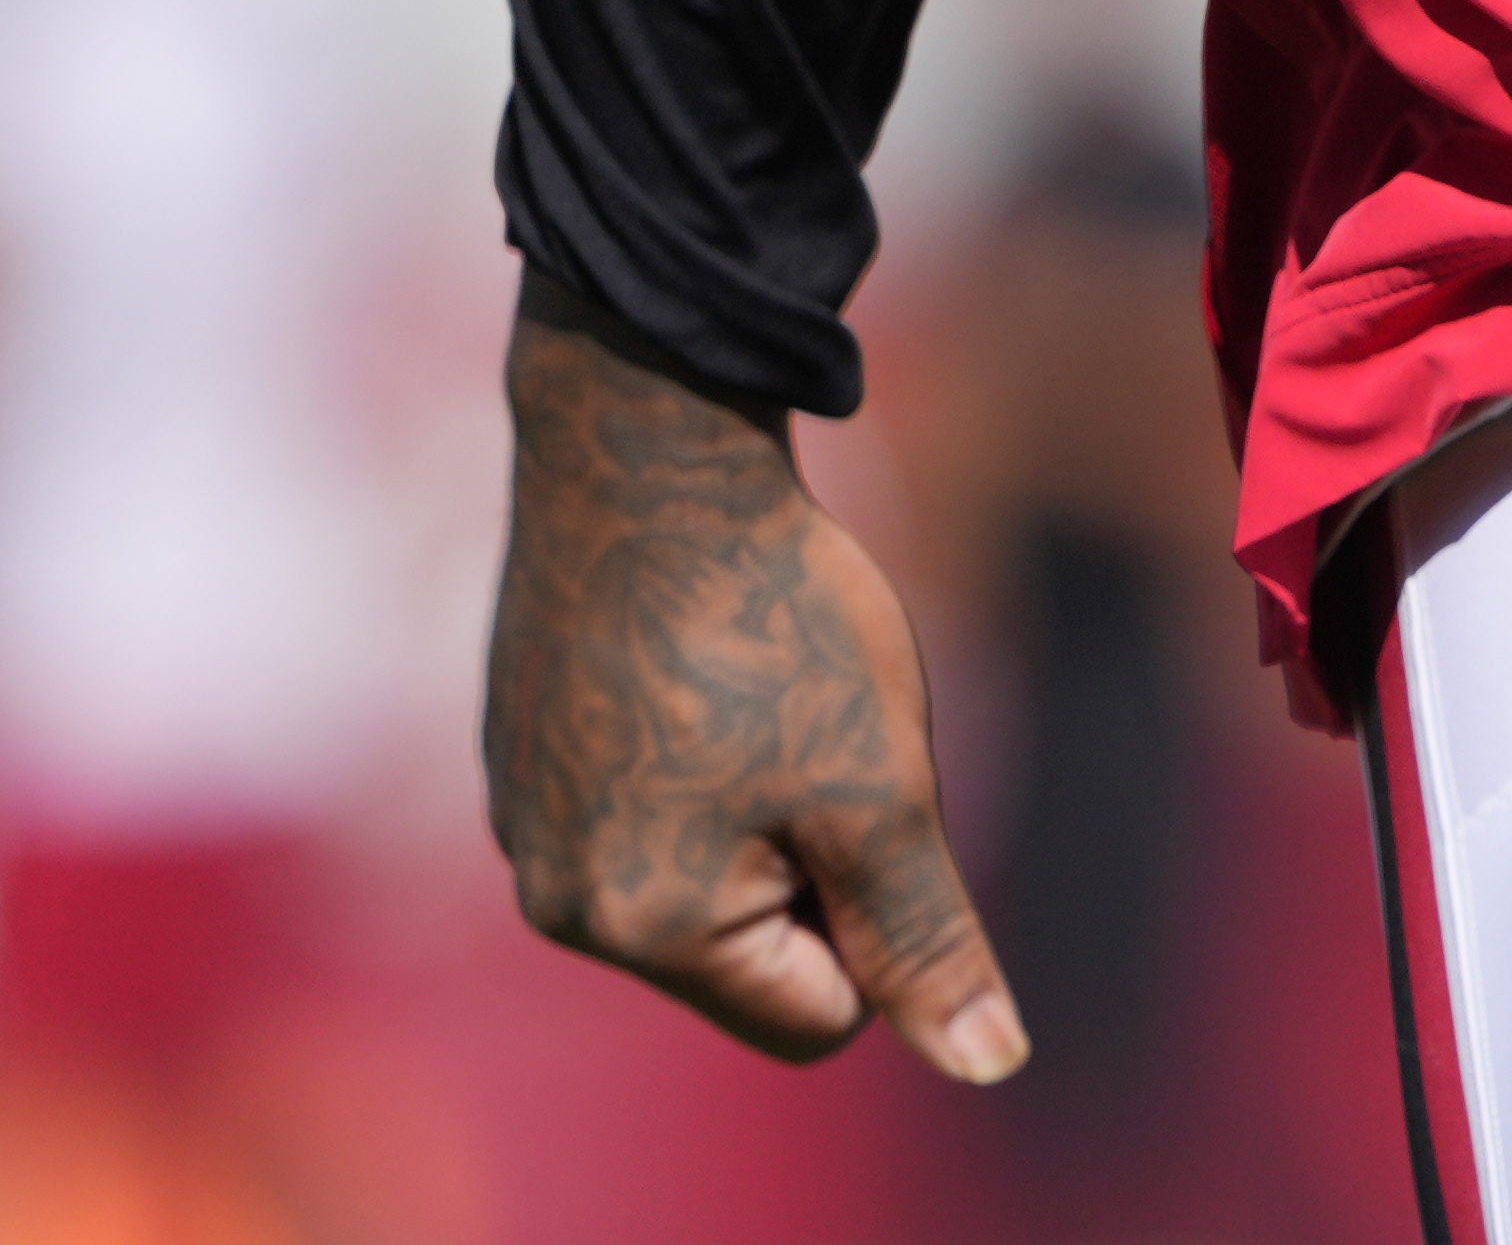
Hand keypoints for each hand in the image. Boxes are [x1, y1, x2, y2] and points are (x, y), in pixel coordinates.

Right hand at [484, 309, 1028, 1079]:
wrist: (651, 446)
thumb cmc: (775, 618)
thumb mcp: (881, 791)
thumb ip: (925, 941)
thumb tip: (990, 1065)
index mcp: (635, 928)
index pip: (818, 1015)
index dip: (879, 914)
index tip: (859, 791)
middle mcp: (553, 896)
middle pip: (754, 950)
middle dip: (814, 862)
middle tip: (812, 730)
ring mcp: (524, 819)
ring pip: (705, 871)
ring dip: (761, 802)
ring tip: (752, 682)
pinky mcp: (521, 747)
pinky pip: (645, 801)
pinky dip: (695, 749)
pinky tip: (697, 653)